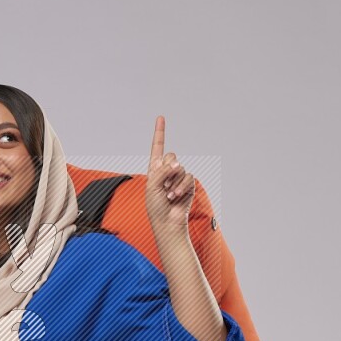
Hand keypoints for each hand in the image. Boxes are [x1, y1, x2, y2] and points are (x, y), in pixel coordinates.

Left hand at [145, 116, 194, 239]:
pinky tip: (175, 197)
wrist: (167, 222)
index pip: (157, 147)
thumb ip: (162, 171)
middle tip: (162, 185)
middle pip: (171, 156)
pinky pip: (188, 178)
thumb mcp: (151, 186)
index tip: (161, 118)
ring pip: (179, 168)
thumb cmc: (155, 207)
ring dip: (173, 182)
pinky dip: (181, 187)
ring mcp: (178, 177)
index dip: (160, 133)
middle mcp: (167, 171)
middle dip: (166, 169)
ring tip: (168, 195)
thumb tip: (177, 163)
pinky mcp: (188, 184)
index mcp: (154, 169)